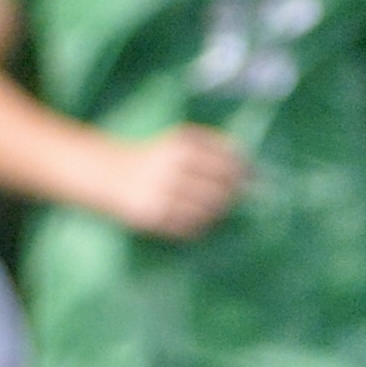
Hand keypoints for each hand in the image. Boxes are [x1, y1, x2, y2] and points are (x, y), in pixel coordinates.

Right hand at [109, 126, 249, 238]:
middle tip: (232, 194)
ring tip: (211, 203)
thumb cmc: (156, 156)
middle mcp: (172, 169)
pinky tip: (194, 214)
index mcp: (182, 146)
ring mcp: (162, 194)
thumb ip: (217, 147)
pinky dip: (201, 223)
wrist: (109, 173)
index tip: (253, 177)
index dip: (246, 172)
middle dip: (233, 193)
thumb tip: (256, 172)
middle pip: (223, 189)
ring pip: (210, 210)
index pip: (229, 163)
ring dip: (218, 209)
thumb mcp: (182, 140)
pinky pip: (192, 226)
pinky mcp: (154, 216)